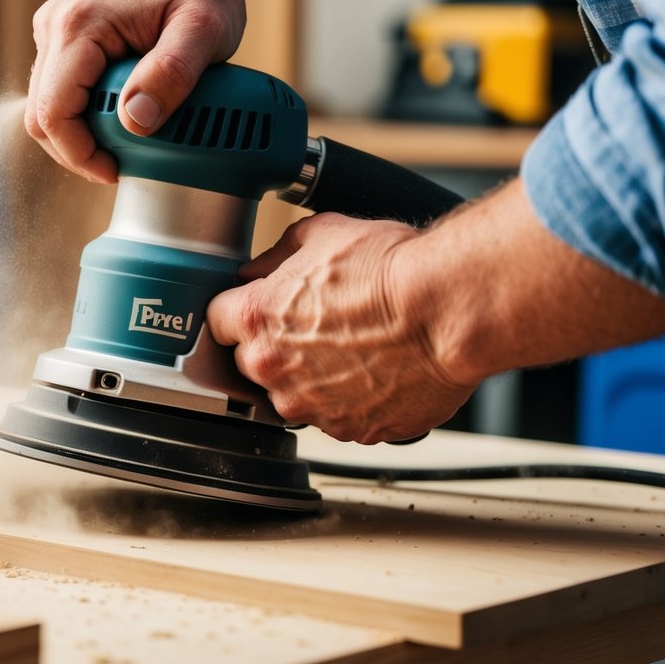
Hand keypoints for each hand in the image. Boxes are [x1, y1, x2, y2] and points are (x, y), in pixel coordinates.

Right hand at [26, 0, 252, 183]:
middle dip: (78, 151)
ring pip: (47, 105)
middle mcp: (55, 26)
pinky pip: (60, 90)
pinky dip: (86, 114)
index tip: (115, 171)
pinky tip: (121, 117)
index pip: (52, 113)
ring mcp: (56, 31)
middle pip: (41, 115)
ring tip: (127, 141)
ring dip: (82, 133)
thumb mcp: (204, 31)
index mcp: (78, 26)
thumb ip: (171, 74)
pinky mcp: (65, 38)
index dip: (79, 155)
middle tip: (122, 164)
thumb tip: (135, 121)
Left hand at [206, 213, 475, 443]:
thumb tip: (258, 269)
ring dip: (315, 377)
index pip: (215, 322)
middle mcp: (275, 370)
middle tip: (318, 324)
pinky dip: (353, 399)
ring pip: (295, 395)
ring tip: (357, 346)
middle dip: (276, 346)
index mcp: (257, 319)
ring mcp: (312, 407)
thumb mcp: (322, 234)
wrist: (449, 309)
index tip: (256, 308)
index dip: (239, 311)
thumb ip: (276, 256)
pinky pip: (339, 416)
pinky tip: (379, 370)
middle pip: (252, 363)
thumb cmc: (393, 270)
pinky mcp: (351, 430)